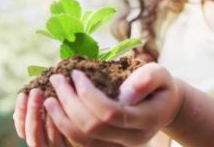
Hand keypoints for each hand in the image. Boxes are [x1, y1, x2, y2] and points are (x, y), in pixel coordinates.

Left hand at [13, 63, 183, 146]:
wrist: (165, 107)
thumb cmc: (161, 86)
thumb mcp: (161, 74)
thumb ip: (147, 79)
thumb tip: (125, 93)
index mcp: (145, 120)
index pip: (110, 113)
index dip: (88, 94)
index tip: (76, 73)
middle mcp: (131, 139)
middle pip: (92, 128)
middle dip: (69, 102)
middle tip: (57, 79)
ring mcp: (119, 146)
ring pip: (82, 140)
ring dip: (61, 118)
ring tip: (49, 97)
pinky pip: (80, 143)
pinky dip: (64, 127)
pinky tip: (56, 110)